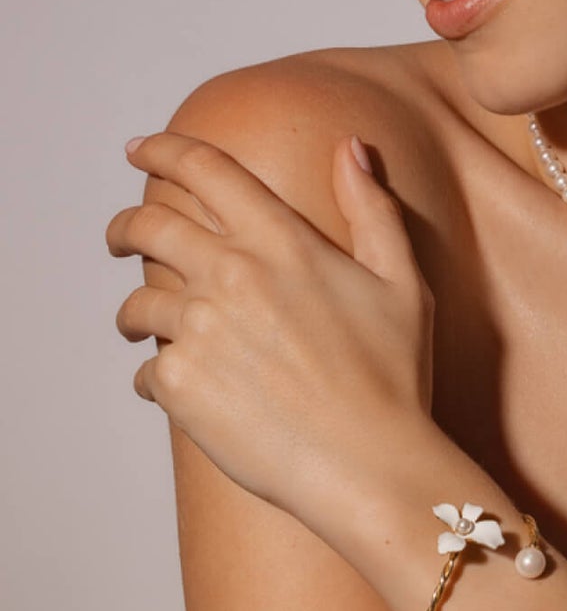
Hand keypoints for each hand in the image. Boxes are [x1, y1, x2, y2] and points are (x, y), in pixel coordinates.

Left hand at [106, 131, 434, 527]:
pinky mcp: (179, 386)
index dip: (163, 150)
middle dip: (125, 225)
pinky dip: (154, 373)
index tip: (139, 149)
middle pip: (149, 225)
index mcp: (281, 240)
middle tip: (122, 235)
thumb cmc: (392, 373)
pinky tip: (179, 383)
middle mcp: (231, 274)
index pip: (206, 170)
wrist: (366, 462)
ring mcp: (199, 330)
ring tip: (143, 321)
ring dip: (134, 308)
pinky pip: (145, 368)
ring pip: (137, 301)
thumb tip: (352, 148)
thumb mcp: (401, 277)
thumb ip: (371, 206)